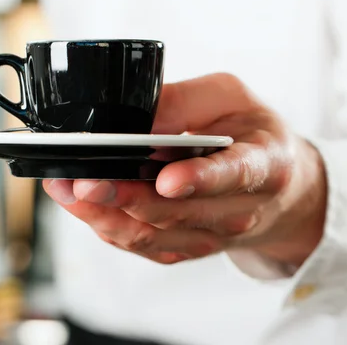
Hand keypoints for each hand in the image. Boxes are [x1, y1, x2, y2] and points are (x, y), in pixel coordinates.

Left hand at [44, 73, 326, 266]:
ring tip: (66, 190)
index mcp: (261, 165)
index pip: (231, 175)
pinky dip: (107, 227)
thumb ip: (185, 101)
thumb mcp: (230, 97)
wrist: (279, 186)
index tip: (165, 180)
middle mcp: (238, 210)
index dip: (196, 179)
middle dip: (123, 197)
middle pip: (176, 213)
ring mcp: (210, 235)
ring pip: (151, 236)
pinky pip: (142, 246)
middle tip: (83, 181)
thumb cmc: (253, 135)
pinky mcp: (186, 248)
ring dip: (104, 216)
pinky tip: (81, 206)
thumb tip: (135, 116)